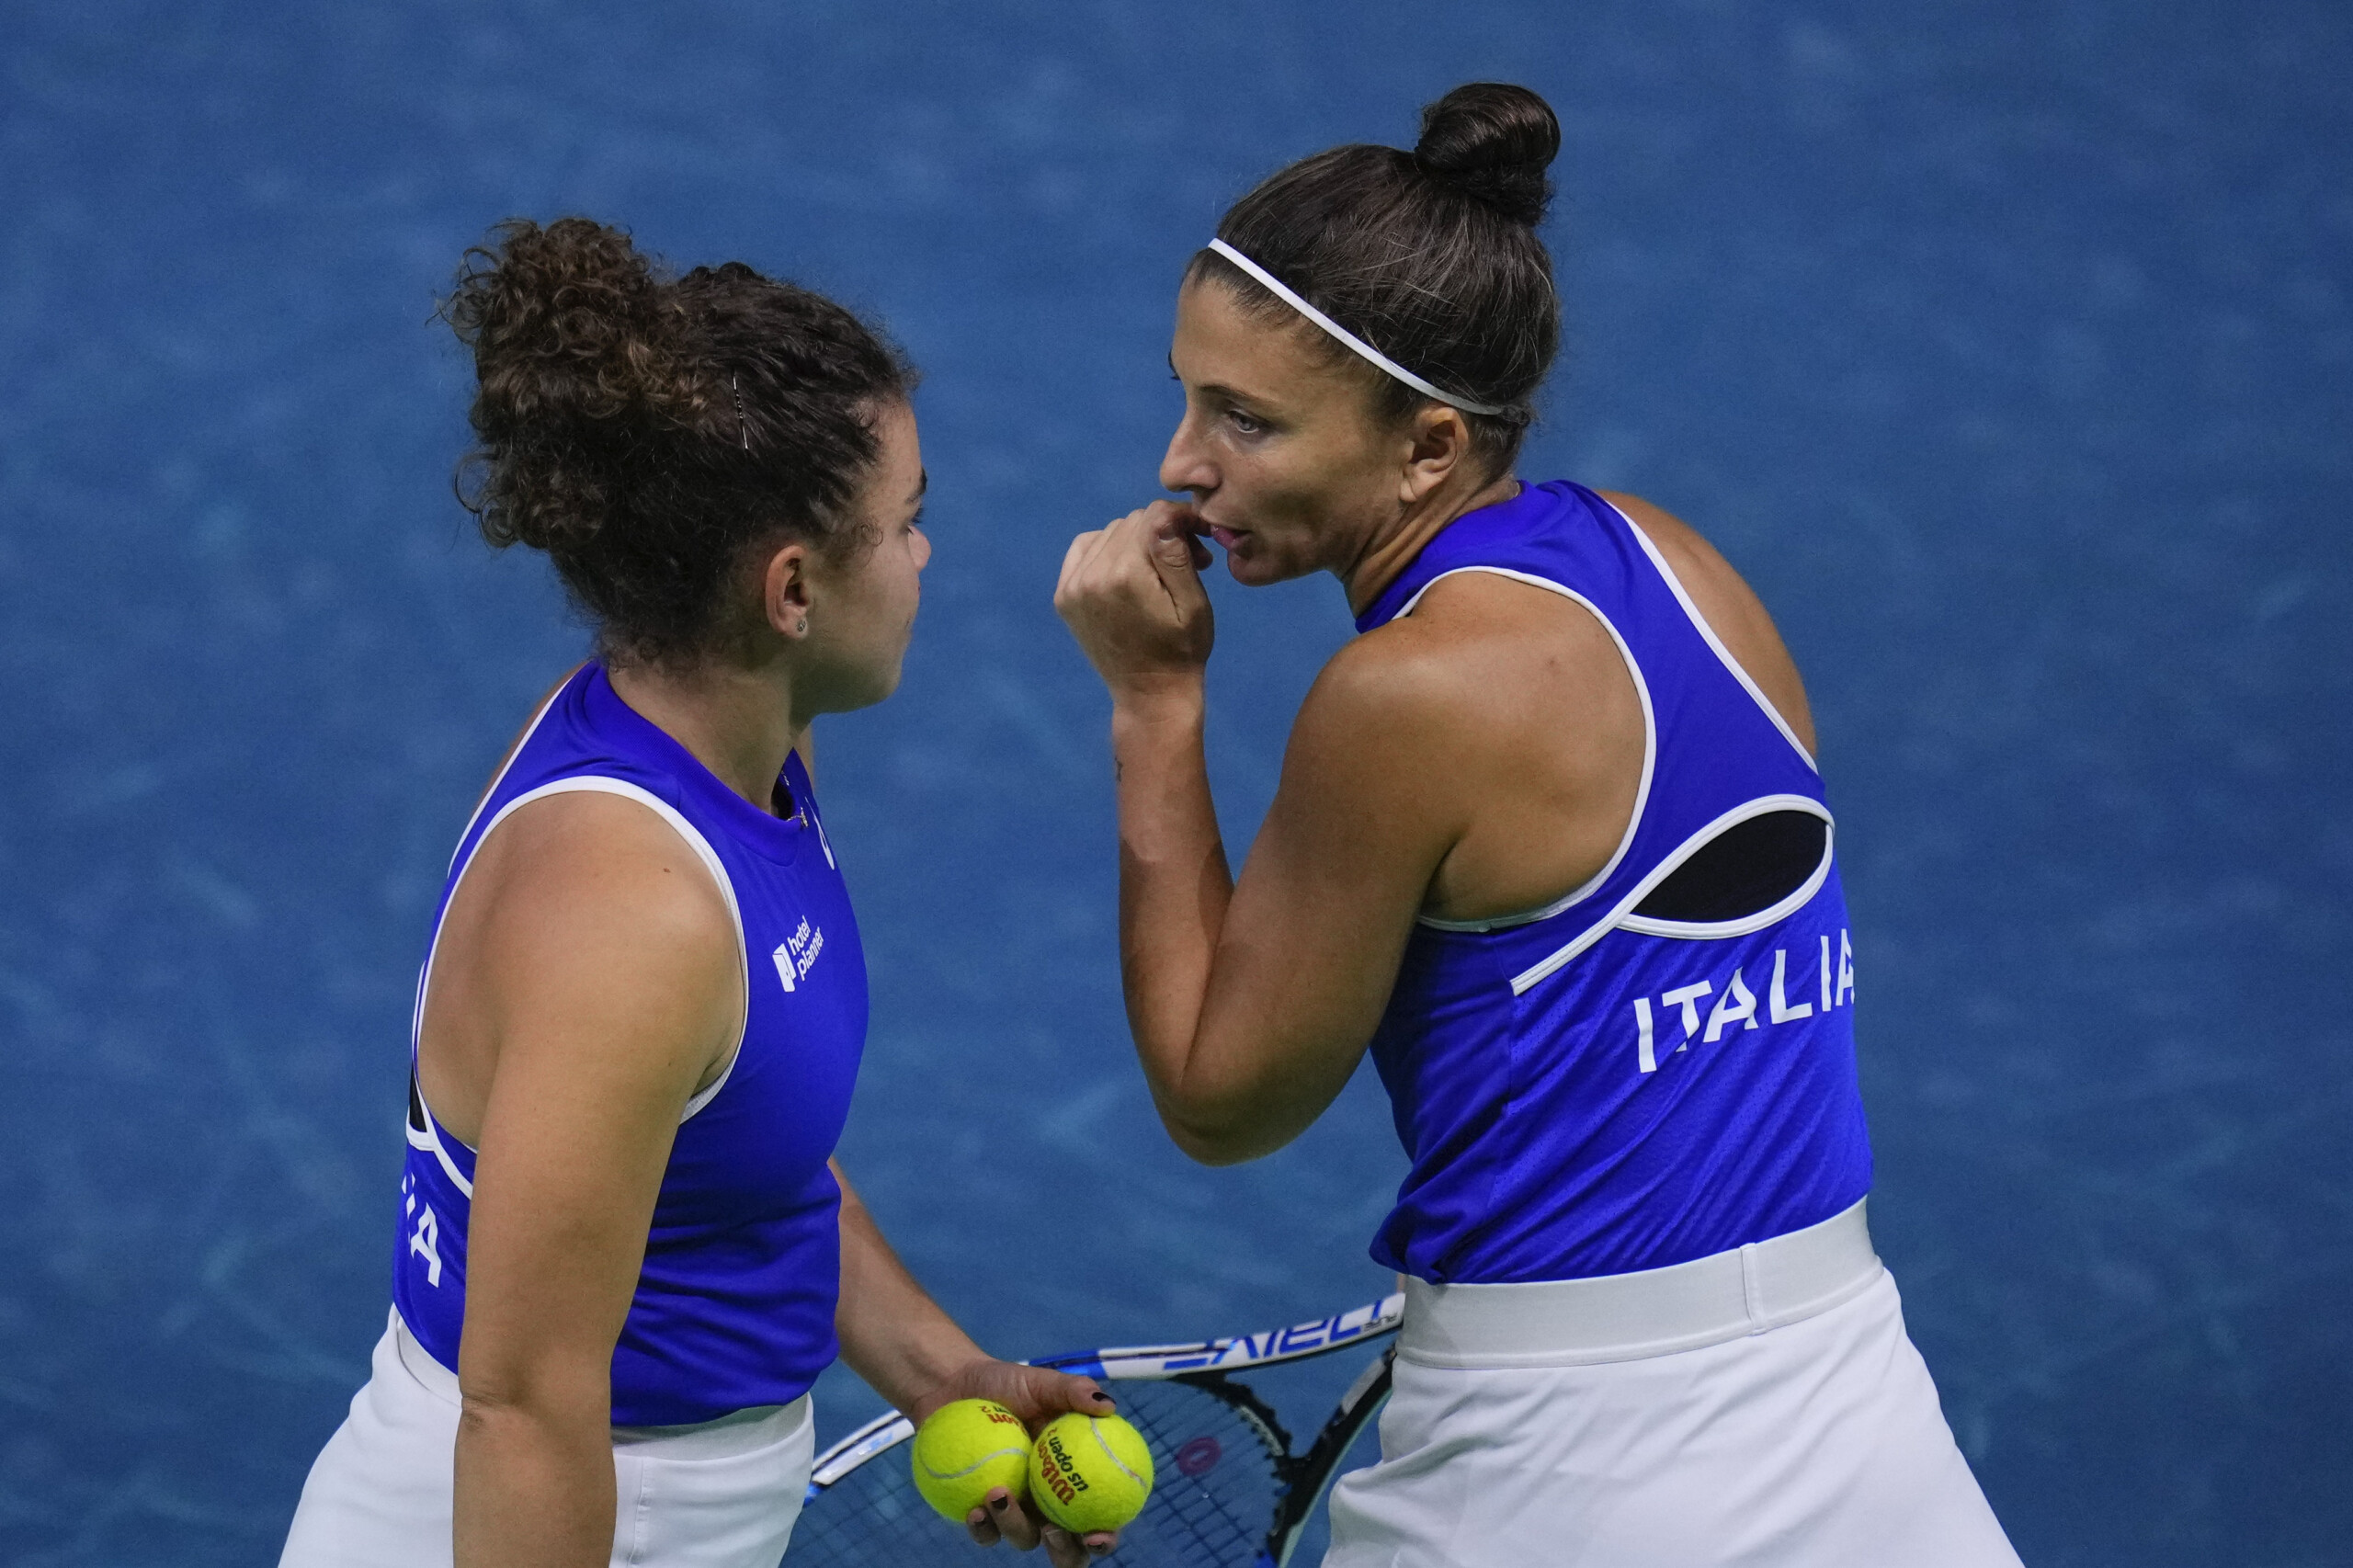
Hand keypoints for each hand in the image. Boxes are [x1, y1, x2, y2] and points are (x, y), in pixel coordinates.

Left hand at [910, 1358, 1122, 1564]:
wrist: (955, 1386)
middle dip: (1067, 1553)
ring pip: (1024, 1538)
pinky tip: (975, 1508)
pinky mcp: (979, 1512)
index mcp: (1073, 1477)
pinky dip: (982, 1527)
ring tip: (998, 1494)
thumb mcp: (1042, 1382)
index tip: (1099, 1533)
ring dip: (1014, 1526)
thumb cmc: (1005, 1383)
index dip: (1107, 1535)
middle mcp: (1048, 1500)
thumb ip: (1073, 1392)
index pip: (1100, 1514)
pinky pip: (984, 1532)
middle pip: (1068, 1546)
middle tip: (1055, 1531)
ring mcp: (1014, 1509)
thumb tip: (1108, 1406)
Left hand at [1055, 500, 1215, 703]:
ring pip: (1110, 531)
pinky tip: (1125, 568)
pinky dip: (1106, 549)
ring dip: (1136, 541)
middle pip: (1132, 522)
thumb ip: (1176, 554)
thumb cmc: (1182, 649)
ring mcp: (1073, 585)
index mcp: (1127, 574)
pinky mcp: (1064, 594)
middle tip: (1189, 559)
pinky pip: (1084, 547)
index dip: (1182, 519)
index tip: (1200, 537)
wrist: (1149, 692)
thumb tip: (1164, 513)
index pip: (1154, 515)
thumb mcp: (1193, 603)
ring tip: (1157, 569)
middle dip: (1162, 531)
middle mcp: (1093, 574)